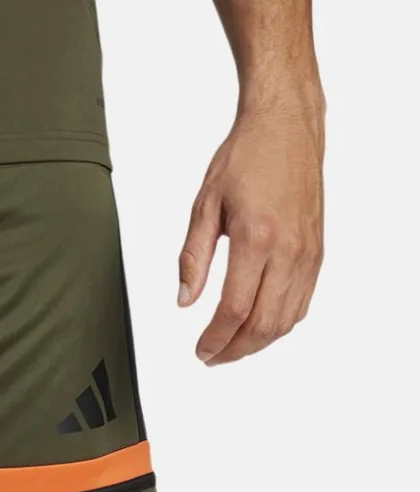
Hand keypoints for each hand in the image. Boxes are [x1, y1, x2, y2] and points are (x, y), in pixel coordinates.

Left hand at [178, 98, 324, 365]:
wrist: (287, 125)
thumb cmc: (246, 156)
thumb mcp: (204, 205)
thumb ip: (193, 257)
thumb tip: (184, 300)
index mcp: (256, 238)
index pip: (235, 310)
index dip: (216, 340)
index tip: (200, 351)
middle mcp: (288, 249)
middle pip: (263, 324)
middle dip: (235, 350)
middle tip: (212, 356)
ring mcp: (308, 252)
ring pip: (286, 320)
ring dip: (257, 343)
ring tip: (232, 347)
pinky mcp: (317, 251)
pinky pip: (301, 302)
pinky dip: (280, 324)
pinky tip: (259, 326)